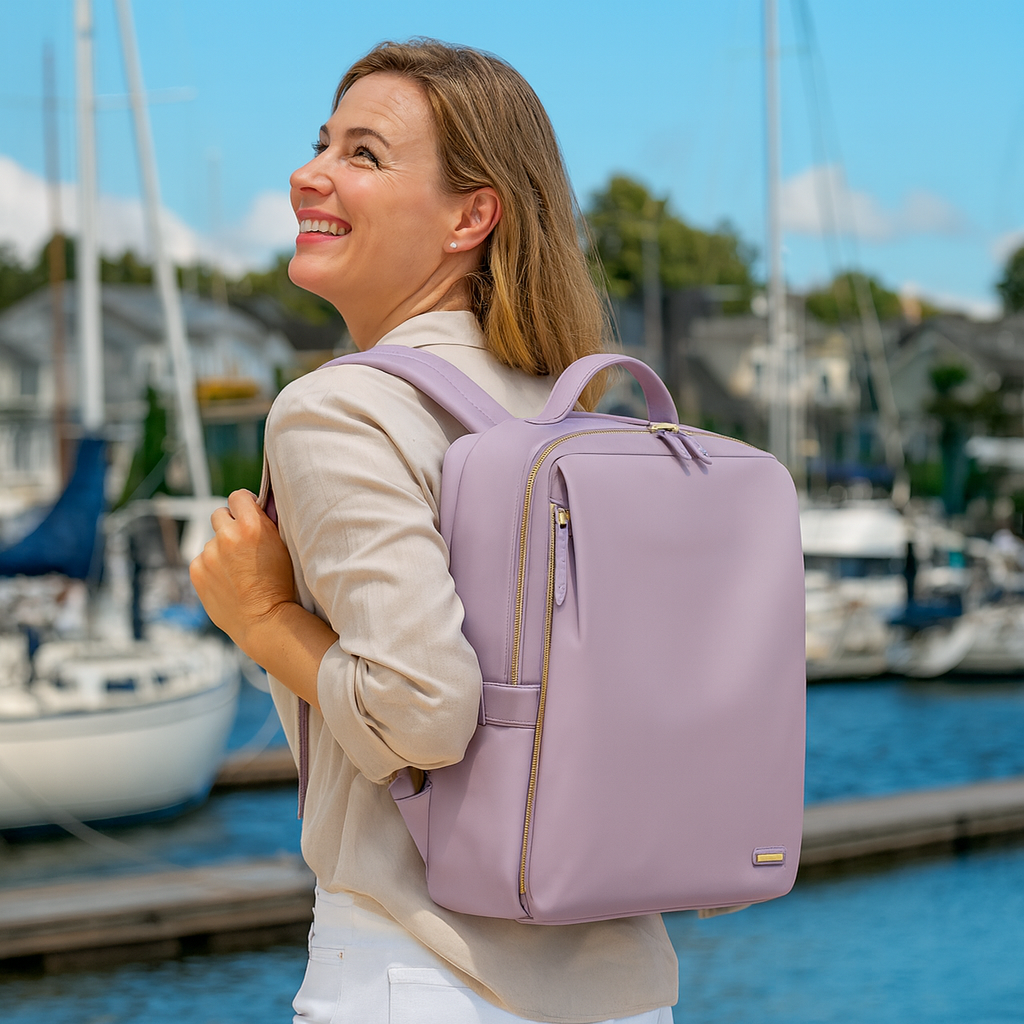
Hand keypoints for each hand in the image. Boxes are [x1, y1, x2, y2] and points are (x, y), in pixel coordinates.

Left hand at [189, 490, 296, 657]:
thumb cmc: (281, 585)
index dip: (244, 504)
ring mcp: (209, 553)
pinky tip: (227, 581)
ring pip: (212, 541)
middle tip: (241, 543)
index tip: (247, 513)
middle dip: (229, 525)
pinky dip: (211, 567)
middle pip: (219, 514)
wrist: (265, 620)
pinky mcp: (196, 570)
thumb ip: (266, 524)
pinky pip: (202, 559)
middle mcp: (227, 535)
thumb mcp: (283, 547)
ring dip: (221, 549)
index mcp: (252, 525)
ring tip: (237, 571)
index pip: (238, 496)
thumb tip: (257, 506)